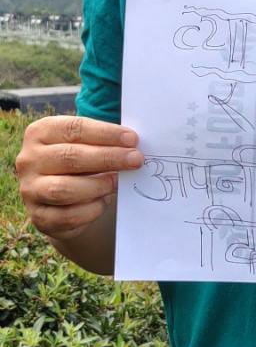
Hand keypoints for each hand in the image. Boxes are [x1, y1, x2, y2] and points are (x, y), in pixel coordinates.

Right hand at [15, 114, 143, 241]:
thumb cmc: (79, 161)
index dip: (106, 133)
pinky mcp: (38, 217)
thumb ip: (102, 141)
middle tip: (135, 159)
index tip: (132, 139)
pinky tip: (104, 202)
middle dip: (108, 158)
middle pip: (70, 157)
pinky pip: (67, 216)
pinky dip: (90, 209)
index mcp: (39, 132)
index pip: (74, 129)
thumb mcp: (85, 144)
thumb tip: (132, 145)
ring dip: (98, 185)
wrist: (61, 199)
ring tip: (118, 182)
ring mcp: (30, 190)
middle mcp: (28, 160)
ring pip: (64, 189)